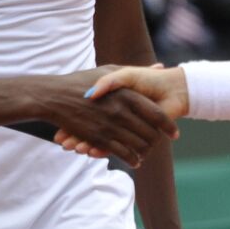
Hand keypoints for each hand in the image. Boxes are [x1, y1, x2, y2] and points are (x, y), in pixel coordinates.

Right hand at [43, 66, 177, 166]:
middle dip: (157, 141)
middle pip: (149, 133)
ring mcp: (109, 126)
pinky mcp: (98, 139)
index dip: (168, 126)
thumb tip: (159, 67)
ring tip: (148, 153)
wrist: (54, 96)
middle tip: (160, 144)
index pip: (156, 114)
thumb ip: (135, 73)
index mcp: (127, 94)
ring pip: (137, 146)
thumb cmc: (82, 81)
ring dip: (145, 152)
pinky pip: (121, 154)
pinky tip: (135, 161)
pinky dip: (131, 159)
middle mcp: (120, 111)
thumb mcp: (109, 71)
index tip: (175, 133)